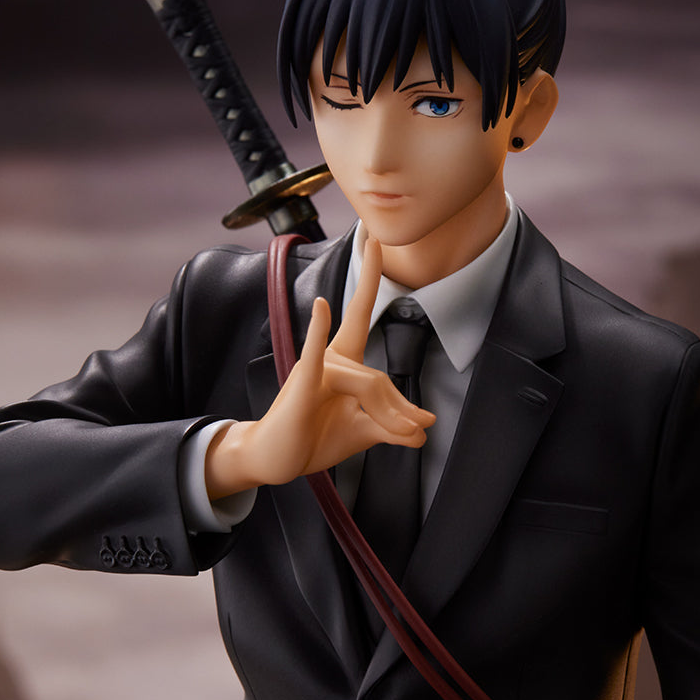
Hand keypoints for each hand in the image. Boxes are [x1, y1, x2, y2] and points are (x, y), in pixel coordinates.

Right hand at [206, 236, 434, 496]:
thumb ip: (392, 426)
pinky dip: (317, 328)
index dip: (368, 276)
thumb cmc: (313, 439)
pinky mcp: (302, 383)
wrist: (276, 460)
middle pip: (379, 377)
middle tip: (418, 431)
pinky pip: (314, 353)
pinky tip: (321, 305)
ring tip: (403, 435)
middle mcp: (329, 357)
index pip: (359, 312)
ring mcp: (314, 368)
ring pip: (369, 385)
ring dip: (390, 414)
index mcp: (343, 362)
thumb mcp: (362, 431)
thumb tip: (424, 431)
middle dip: (401, 408)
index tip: (374, 239)